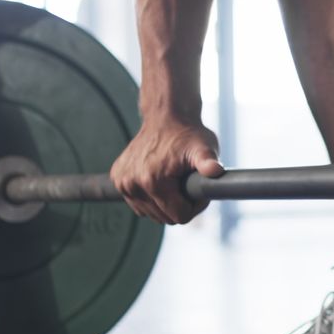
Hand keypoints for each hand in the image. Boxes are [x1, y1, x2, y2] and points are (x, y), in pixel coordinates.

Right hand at [110, 117, 224, 224]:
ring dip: (165, 202)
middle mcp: (132, 185)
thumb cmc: (188, 134)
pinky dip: (151, 196)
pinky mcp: (117, 179)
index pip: (179, 217)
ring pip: (151, 213)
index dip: (194, 206)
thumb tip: (216, 170)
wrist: (165, 116)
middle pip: (165, 217)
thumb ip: (209, 161)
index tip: (197, 187)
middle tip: (187, 181)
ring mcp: (122, 183)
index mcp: (153, 182)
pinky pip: (139, 203)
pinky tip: (159, 178)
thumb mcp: (203, 147)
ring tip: (174, 179)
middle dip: (180, 204)